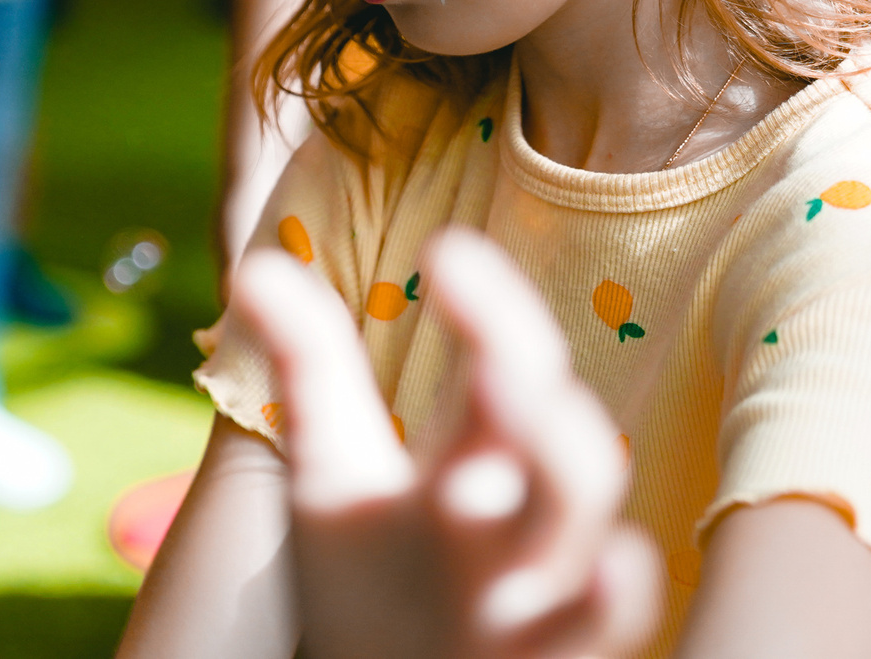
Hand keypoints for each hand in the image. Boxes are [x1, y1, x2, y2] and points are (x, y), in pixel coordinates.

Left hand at [232, 230, 661, 658]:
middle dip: (533, 399)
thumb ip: (309, 367)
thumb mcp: (331, 468)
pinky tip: (611, 568)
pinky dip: (610, 604)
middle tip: (495, 362)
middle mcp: (521, 516)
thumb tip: (258, 267)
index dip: (491, 306)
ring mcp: (535, 597)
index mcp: (481, 455)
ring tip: (524, 413)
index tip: (446, 250)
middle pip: (561, 443)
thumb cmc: (369, 582)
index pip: (508, 360)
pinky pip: (594, 637)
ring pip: (581, 525)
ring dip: (567, 467)